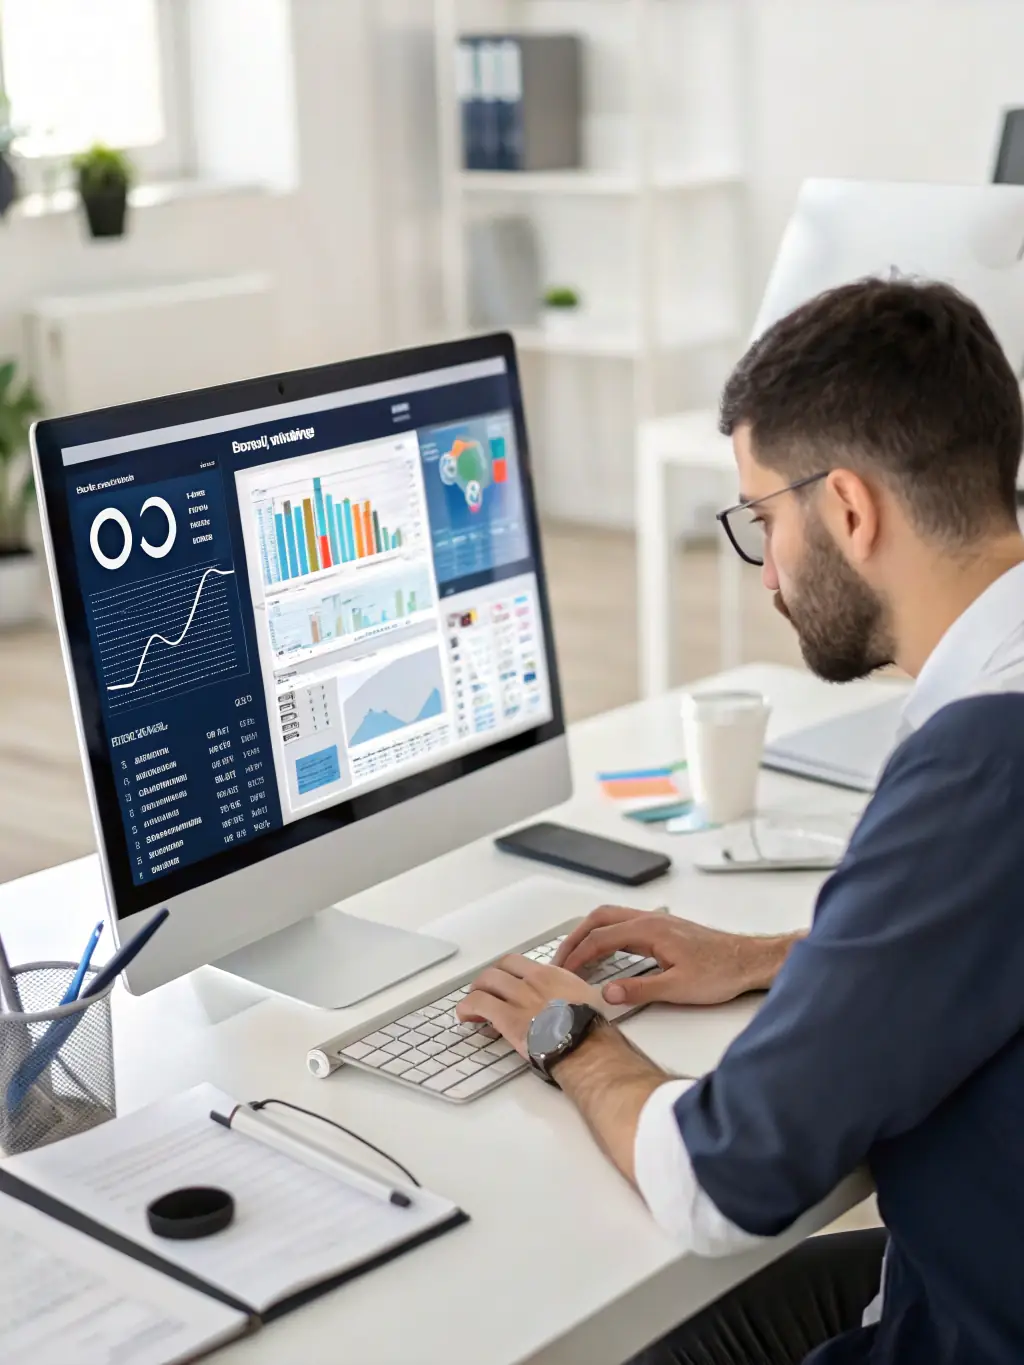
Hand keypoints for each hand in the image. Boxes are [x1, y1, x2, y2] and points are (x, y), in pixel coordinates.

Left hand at [455, 955, 603, 1056]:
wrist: (586, 1046)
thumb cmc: (590, 1028)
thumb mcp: (583, 998)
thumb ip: (567, 992)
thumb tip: (564, 998)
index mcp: (550, 975)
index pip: (517, 963)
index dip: (504, 972)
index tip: (502, 983)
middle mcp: (532, 981)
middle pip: (498, 969)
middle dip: (487, 980)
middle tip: (484, 993)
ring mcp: (519, 997)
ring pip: (485, 982)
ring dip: (475, 992)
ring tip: (472, 1006)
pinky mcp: (508, 1017)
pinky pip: (478, 1003)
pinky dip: (467, 1007)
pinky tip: (465, 1017)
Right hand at [554, 905, 795, 1007]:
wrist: (748, 960)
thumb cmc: (721, 972)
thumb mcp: (677, 988)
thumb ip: (639, 991)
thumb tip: (606, 993)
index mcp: (649, 930)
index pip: (600, 938)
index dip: (577, 956)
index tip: (562, 972)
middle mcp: (650, 920)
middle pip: (599, 919)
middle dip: (575, 938)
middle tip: (559, 959)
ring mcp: (657, 921)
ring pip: (611, 918)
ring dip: (589, 933)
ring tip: (575, 955)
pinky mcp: (663, 929)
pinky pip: (624, 924)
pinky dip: (605, 935)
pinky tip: (605, 952)